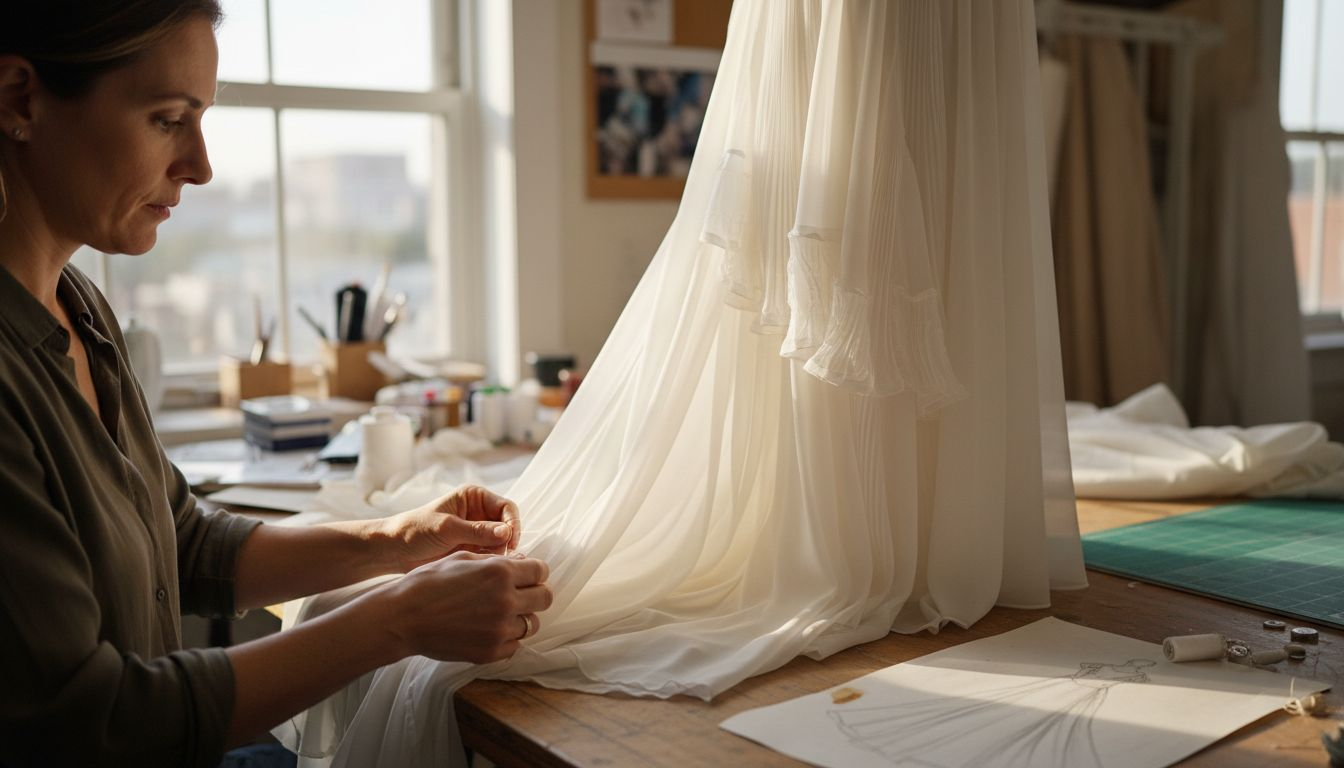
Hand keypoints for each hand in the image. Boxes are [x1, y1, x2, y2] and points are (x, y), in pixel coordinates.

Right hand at [378, 552, 552, 663]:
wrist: (402, 617)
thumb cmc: (429, 583)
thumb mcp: (463, 559)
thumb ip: (496, 561)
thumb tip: (521, 562)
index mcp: (501, 572)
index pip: (541, 571)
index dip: (534, 572)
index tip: (527, 576)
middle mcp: (506, 600)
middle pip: (545, 598)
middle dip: (534, 593)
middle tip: (519, 595)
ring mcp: (500, 629)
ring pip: (531, 624)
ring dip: (520, 617)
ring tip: (497, 614)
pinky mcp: (491, 652)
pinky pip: (514, 645)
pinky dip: (506, 638)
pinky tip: (488, 630)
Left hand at [380, 485, 521, 571]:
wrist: (395, 551)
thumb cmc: (415, 531)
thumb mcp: (447, 528)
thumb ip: (478, 531)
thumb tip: (507, 533)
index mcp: (474, 497)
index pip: (506, 507)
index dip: (513, 524)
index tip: (511, 542)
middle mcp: (479, 512)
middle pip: (508, 526)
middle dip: (504, 542)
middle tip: (494, 557)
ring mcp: (477, 532)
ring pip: (502, 543)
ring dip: (496, 554)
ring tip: (479, 562)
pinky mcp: (473, 550)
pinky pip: (491, 555)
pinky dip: (489, 562)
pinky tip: (476, 567)